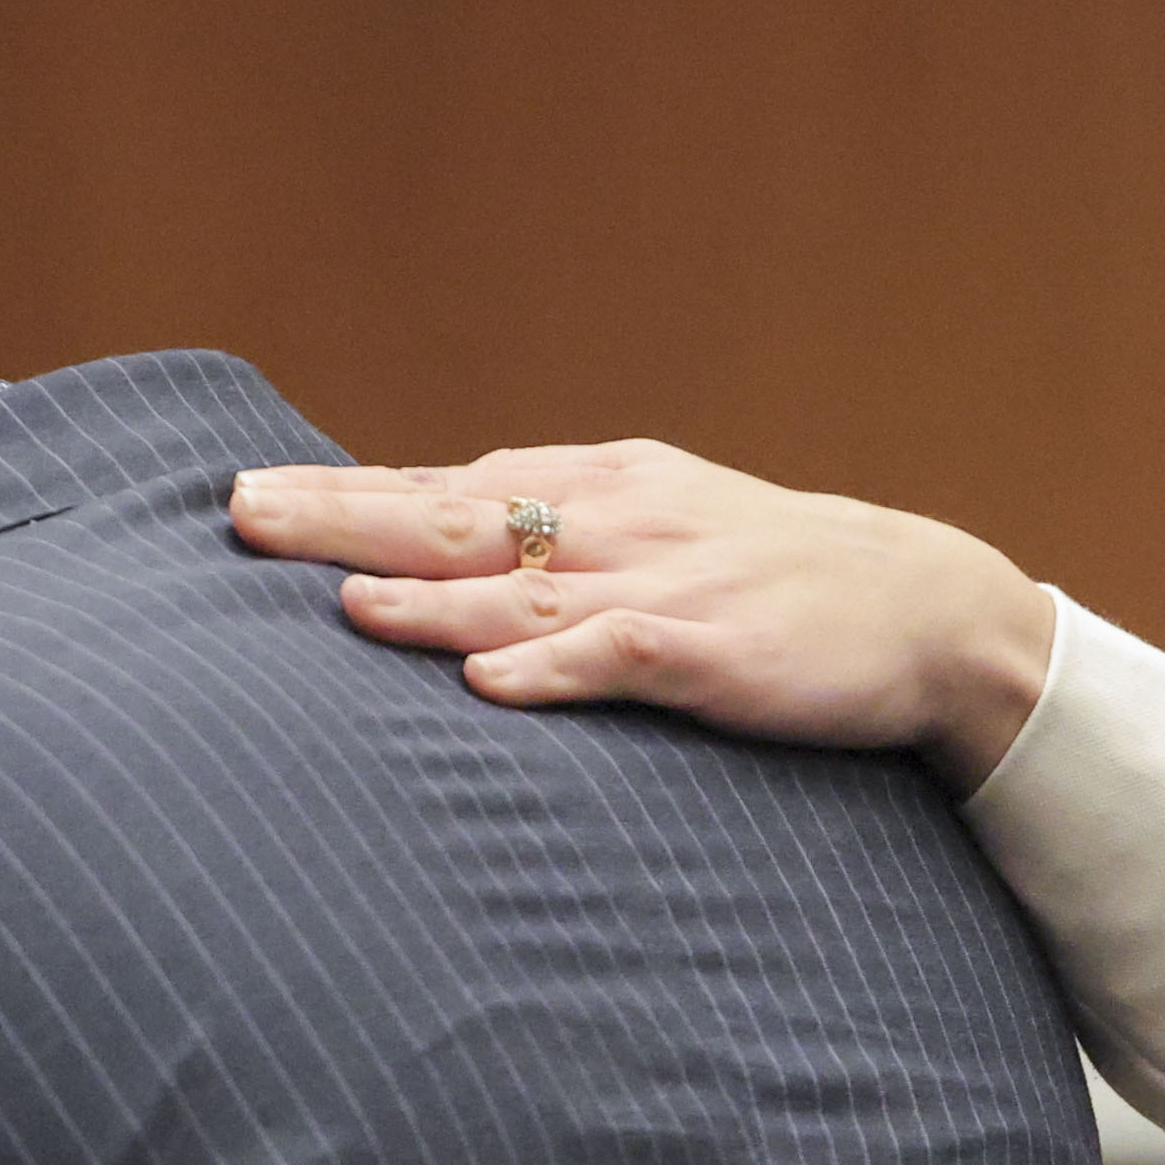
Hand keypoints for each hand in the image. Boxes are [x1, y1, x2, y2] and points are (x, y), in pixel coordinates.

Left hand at [226, 441, 1058, 792]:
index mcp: (595, 486)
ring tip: (335, 601)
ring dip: (424, 597)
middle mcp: (613, 520)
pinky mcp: (709, 650)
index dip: (343, 487)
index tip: (245, 491)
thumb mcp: (658, 524)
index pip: (443, 484)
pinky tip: (486, 680)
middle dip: (341, 518)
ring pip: (520, 587)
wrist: (923, 608)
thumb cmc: (774, 580)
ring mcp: (660, 583)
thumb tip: (435, 536)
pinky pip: (617, 657)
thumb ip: (552, 530)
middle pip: (451, 517)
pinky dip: (551, 666)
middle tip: (240, 514)